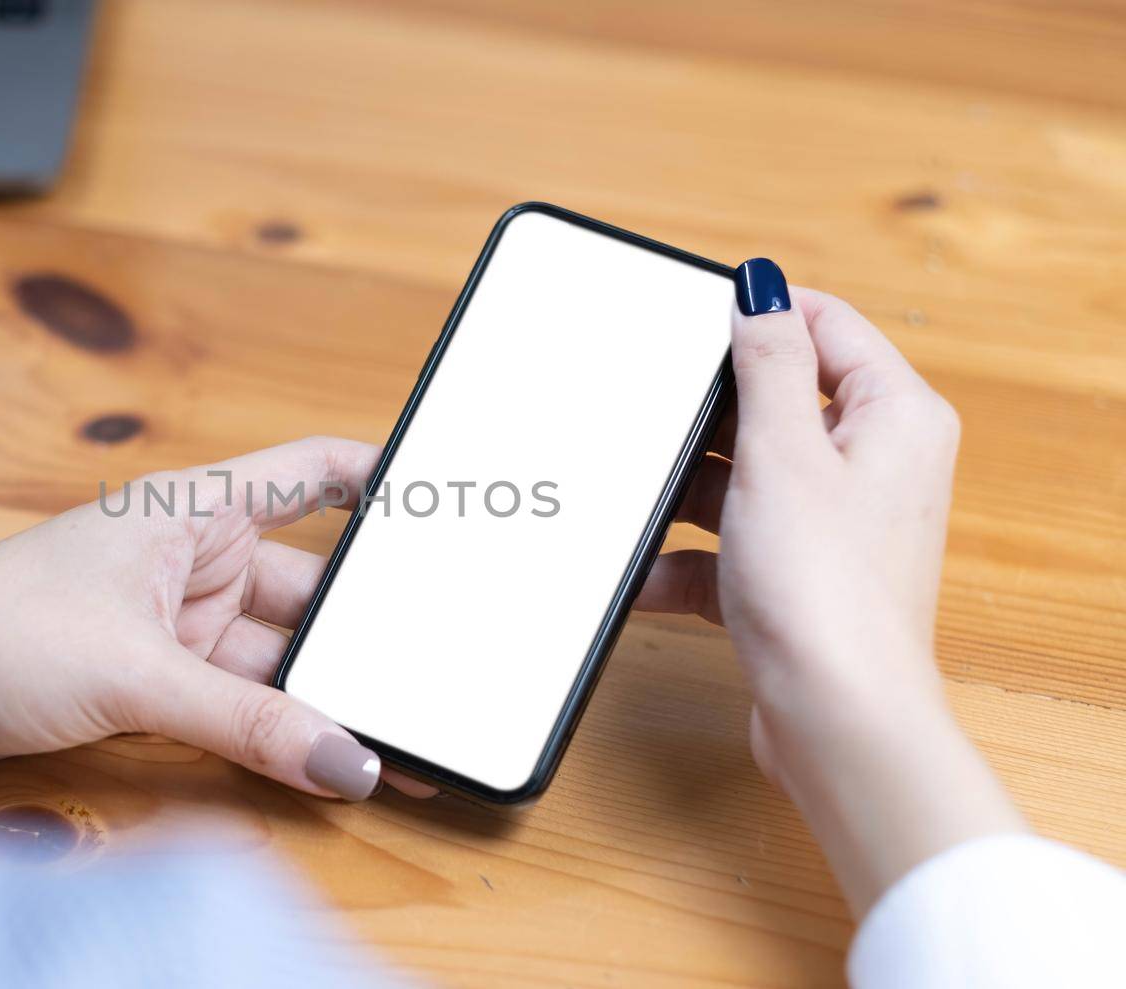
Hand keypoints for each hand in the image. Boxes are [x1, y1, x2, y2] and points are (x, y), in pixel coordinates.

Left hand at [0, 437, 434, 800]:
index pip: (312, 472)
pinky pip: (242, 702)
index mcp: (191, 509)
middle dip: (369, 631)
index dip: (382, 480)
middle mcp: (193, 559)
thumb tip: (345, 761)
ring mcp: (177, 622)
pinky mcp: (156, 679)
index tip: (449, 503)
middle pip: (311, 588)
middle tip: (437, 666)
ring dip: (327, 696)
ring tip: (398, 733)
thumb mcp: (135, 673)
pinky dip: (281, 729)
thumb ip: (247, 721)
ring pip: (280, 656)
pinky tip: (328, 756)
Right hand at [635, 268, 1024, 912]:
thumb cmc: (824, 593)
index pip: (826, 326)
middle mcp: (875, 465)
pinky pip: (728, 544)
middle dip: (706, 418)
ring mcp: (833, 525)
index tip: (689, 322)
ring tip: (640, 501)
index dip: (758, 317)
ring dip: (685, 493)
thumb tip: (759, 288)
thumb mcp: (782, 453)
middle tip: (654, 418)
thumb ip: (767, 361)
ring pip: (742, 476)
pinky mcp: (795, 577)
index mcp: (894, 417)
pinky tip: (644, 574)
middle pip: (775, 403)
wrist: (833, 719)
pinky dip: (685, 557)